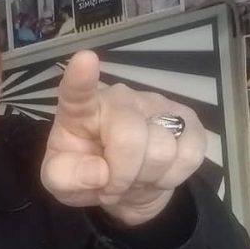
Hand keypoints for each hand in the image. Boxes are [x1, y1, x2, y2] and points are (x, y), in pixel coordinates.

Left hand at [40, 50, 205, 225]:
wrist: (122, 187)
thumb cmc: (86, 173)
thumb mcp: (60, 182)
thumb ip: (65, 177)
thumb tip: (98, 172)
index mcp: (80, 110)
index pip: (78, 91)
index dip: (81, 77)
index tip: (84, 60)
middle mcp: (120, 99)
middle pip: (130, 138)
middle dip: (122, 177)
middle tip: (111, 188)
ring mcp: (157, 106)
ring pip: (163, 151)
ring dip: (146, 180)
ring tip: (133, 180)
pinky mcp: (187, 121)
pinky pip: (189, 156)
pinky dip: (172, 178)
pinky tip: (157, 176)